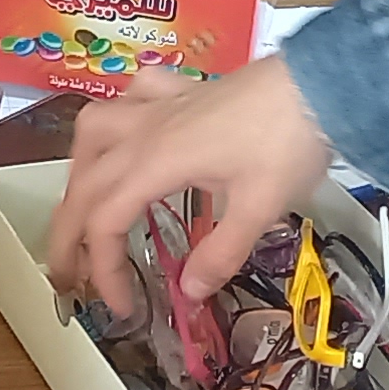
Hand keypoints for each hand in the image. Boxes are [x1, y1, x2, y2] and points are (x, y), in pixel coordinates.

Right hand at [42, 57, 334, 320]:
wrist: (321, 82)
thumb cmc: (288, 142)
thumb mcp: (259, 208)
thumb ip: (221, 253)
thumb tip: (191, 292)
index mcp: (154, 164)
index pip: (105, 223)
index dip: (104, 270)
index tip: (123, 306)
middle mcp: (143, 132)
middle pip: (82, 184)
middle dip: (67, 236)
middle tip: (68, 277)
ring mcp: (160, 106)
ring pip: (93, 132)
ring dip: (80, 172)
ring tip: (85, 203)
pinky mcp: (183, 90)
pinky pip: (133, 95)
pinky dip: (122, 115)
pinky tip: (131, 131)